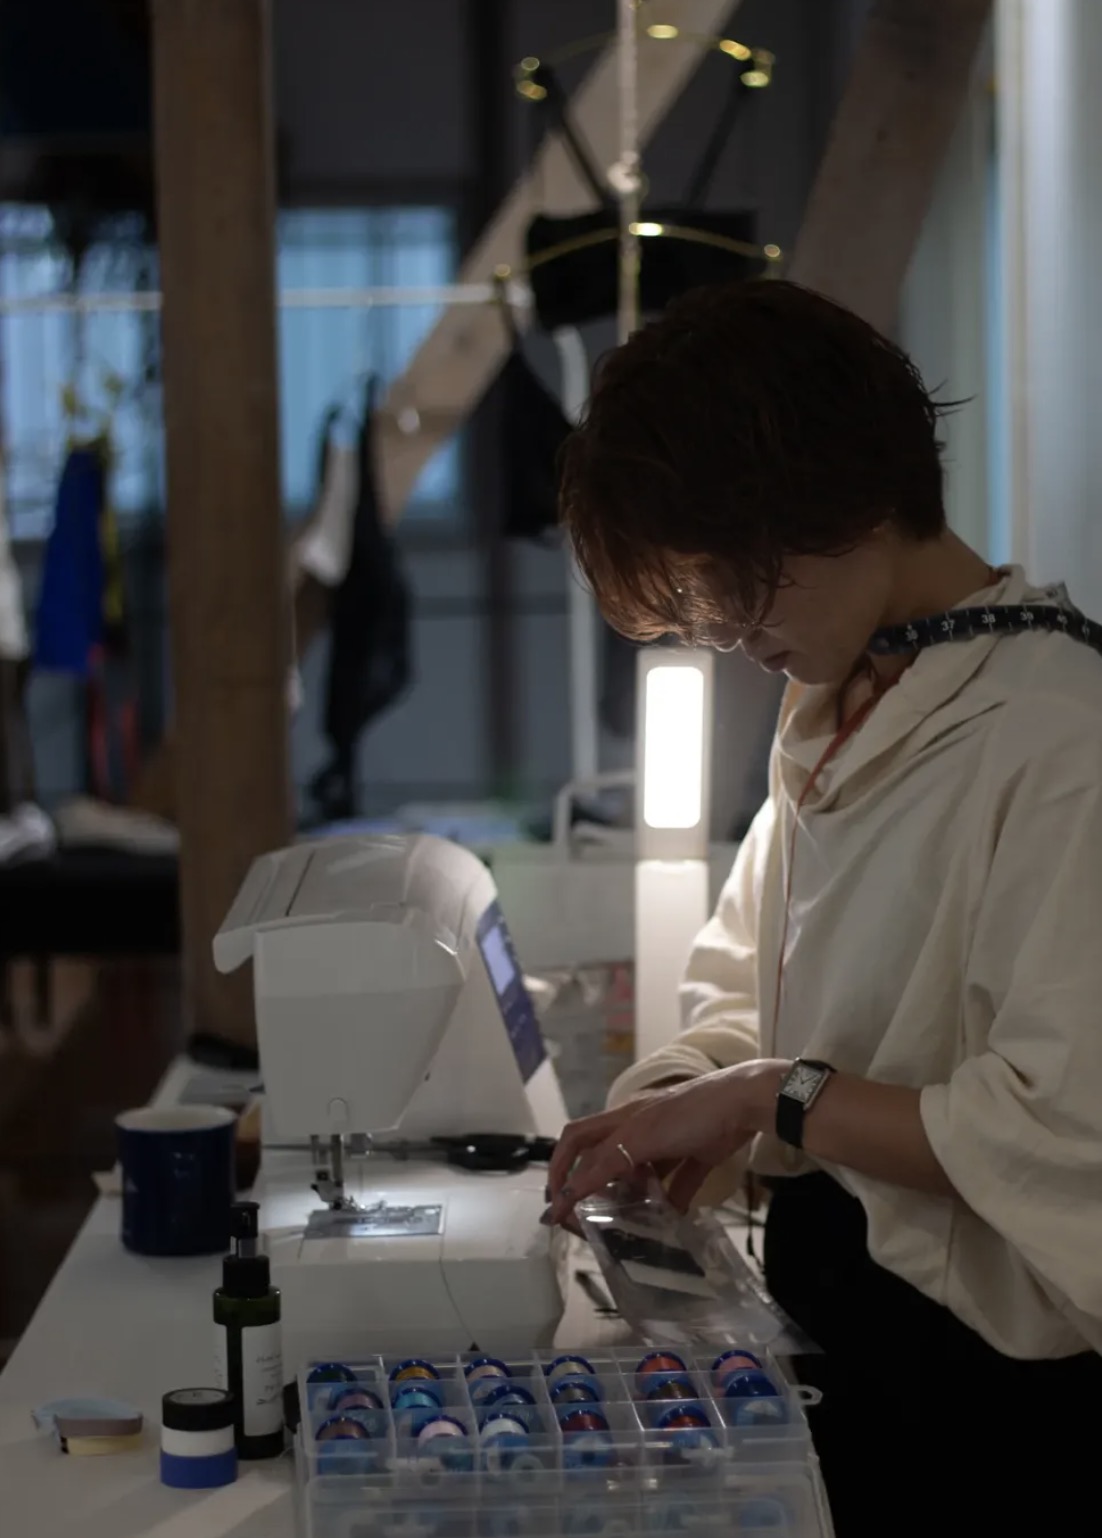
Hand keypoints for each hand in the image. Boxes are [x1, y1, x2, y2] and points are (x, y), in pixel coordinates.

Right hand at [546, 1060, 787, 1226]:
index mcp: (621, 1119)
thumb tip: (569, 1195)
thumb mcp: (640, 1137)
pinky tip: (672, 1221)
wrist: (745, 1102)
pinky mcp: (697, 1153)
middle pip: (605, 1159)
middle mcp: (639, 1129)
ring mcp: (669, 1141)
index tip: (555, 1206)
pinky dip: (672, 1202)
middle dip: (593, 1188)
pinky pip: (677, 1182)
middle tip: (587, 1220)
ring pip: (640, 1173)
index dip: (560, 1170)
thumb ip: (605, 1164)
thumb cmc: (689, 1113)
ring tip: (628, 1224)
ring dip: (632, 1197)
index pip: (576, 1141)